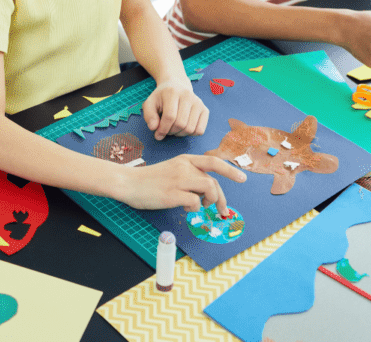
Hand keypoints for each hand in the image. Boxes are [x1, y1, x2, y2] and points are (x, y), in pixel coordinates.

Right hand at [120, 155, 246, 215]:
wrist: (128, 182)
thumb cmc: (149, 180)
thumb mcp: (171, 170)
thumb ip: (188, 176)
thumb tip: (205, 191)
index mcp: (184, 160)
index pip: (213, 161)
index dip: (230, 169)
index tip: (242, 178)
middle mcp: (184, 167)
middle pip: (213, 181)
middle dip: (221, 198)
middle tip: (222, 210)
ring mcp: (179, 180)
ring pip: (208, 188)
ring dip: (209, 201)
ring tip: (199, 207)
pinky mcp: (173, 194)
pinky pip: (195, 202)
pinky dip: (194, 208)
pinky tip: (184, 209)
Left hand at [143, 78, 209, 139]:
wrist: (176, 86)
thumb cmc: (162, 97)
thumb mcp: (150, 103)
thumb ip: (149, 115)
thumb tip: (154, 127)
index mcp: (172, 92)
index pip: (170, 117)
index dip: (163, 129)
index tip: (158, 134)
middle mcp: (187, 96)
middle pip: (181, 124)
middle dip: (171, 132)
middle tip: (166, 130)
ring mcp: (198, 103)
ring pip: (190, 129)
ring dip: (180, 134)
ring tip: (174, 128)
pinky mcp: (205, 109)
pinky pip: (200, 130)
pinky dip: (191, 134)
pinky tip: (184, 128)